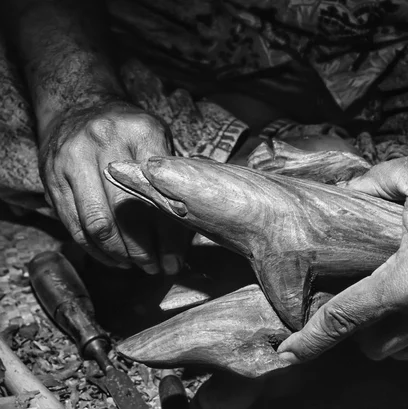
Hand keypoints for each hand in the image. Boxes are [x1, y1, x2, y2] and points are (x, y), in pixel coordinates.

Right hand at [39, 100, 190, 273]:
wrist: (79, 106)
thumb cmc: (130, 130)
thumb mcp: (158, 138)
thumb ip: (172, 176)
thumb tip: (190, 225)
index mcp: (140, 132)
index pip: (159, 193)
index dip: (168, 233)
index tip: (175, 259)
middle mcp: (104, 143)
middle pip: (126, 212)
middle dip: (143, 249)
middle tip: (156, 267)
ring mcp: (73, 161)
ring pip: (98, 224)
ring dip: (119, 254)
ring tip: (137, 266)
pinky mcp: (52, 179)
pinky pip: (74, 225)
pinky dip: (95, 249)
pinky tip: (113, 258)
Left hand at [278, 149, 407, 361]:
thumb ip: (374, 182)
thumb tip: (347, 187)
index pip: (344, 319)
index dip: (310, 341)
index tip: (287, 356)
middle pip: (373, 343)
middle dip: (359, 329)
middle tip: (360, 294)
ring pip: (407, 346)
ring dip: (393, 327)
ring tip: (400, 290)